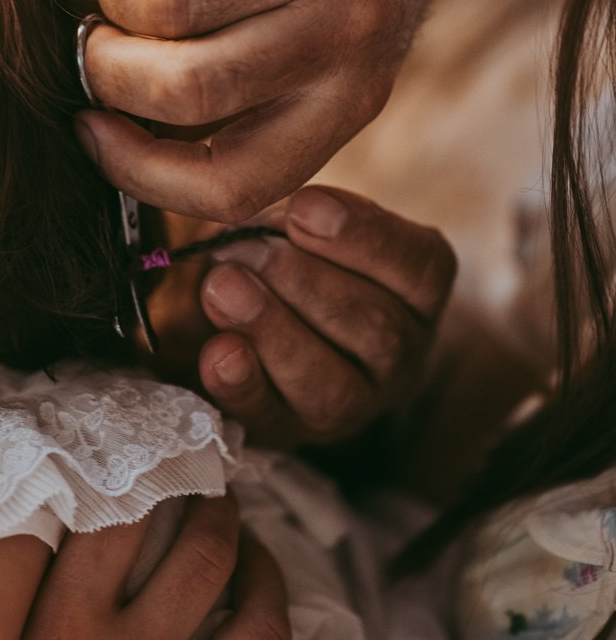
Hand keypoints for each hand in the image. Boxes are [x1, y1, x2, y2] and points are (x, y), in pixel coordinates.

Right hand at [0, 495, 314, 639]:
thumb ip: (50, 578)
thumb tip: (100, 499)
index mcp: (64, 627)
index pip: (128, 518)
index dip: (163, 473)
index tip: (177, 461)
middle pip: (209, 559)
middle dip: (227, 514)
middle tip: (225, 502)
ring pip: (261, 635)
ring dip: (271, 585)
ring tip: (260, 566)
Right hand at [15, 0, 475, 220]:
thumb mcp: (328, 62)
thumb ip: (251, 106)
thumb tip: (115, 141)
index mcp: (352, 96)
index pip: (235, 182)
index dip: (141, 174)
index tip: (95, 132)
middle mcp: (346, 23)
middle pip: (186, 89)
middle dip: (112, 75)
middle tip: (103, 47)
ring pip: (166, 0)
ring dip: (113, 0)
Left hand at [197, 186, 456, 447]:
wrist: (256, 313)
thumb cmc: (297, 256)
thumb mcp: (310, 224)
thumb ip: (304, 220)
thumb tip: (281, 221)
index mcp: (418, 292)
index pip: (422, 268)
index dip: (364, 237)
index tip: (302, 208)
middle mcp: (401, 355)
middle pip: (377, 330)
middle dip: (304, 283)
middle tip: (246, 250)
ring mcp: (351, 404)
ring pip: (332, 387)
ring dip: (273, 331)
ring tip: (222, 287)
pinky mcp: (290, 430)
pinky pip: (271, 419)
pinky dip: (242, 384)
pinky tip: (217, 351)